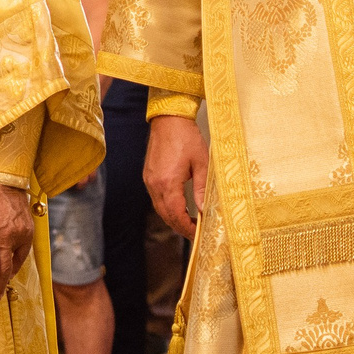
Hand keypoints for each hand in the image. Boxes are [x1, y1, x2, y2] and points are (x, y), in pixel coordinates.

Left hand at [0, 182, 33, 296]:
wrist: (1, 181)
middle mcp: (5, 238)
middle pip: (4, 270)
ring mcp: (19, 235)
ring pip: (15, 263)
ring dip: (8, 275)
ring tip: (2, 284)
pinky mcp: (29, 231)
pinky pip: (24, 252)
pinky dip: (18, 262)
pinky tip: (13, 268)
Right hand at [144, 114, 209, 238]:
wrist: (169, 119)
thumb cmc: (187, 137)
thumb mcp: (201, 163)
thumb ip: (202, 189)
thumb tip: (204, 210)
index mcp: (168, 182)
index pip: (176, 215)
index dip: (187, 228)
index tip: (198, 234)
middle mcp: (155, 184)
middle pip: (166, 216)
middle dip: (180, 227)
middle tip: (195, 234)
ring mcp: (149, 181)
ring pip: (159, 209)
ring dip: (173, 218)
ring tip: (189, 223)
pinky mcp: (148, 176)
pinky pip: (156, 199)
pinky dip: (167, 208)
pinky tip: (178, 208)